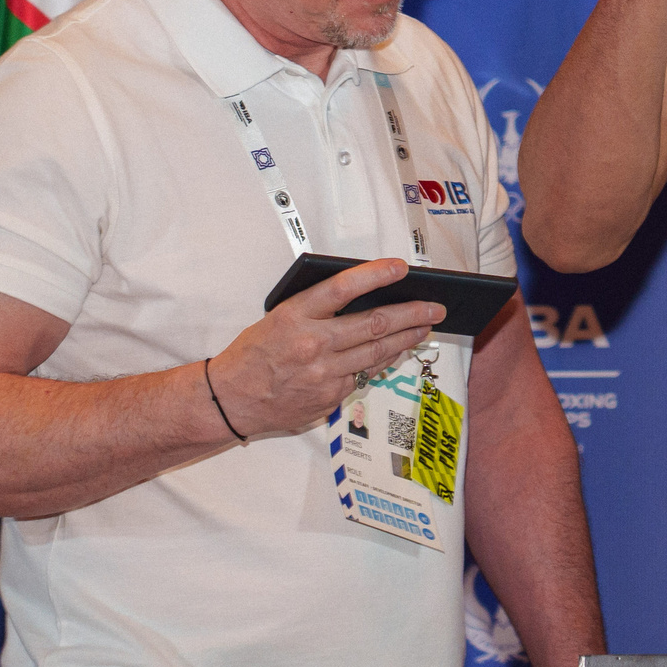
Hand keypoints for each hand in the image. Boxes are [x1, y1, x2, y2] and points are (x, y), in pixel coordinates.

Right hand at [205, 259, 445, 438]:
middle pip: (375, 324)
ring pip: (379, 352)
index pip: (344, 288)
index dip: (376, 275)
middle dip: (413, 313)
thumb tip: (365, 295)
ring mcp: (324, 373)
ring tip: (426, 327)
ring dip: (408, 338)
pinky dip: (383, 360)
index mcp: (295, 315)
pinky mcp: (331, 395)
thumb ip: (317, 308)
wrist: (231, 399)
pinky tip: (396, 350)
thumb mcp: (278, 317)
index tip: (402, 267)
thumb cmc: (256, 352)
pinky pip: (365, 374)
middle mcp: (313, 344)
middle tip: (436, 307)